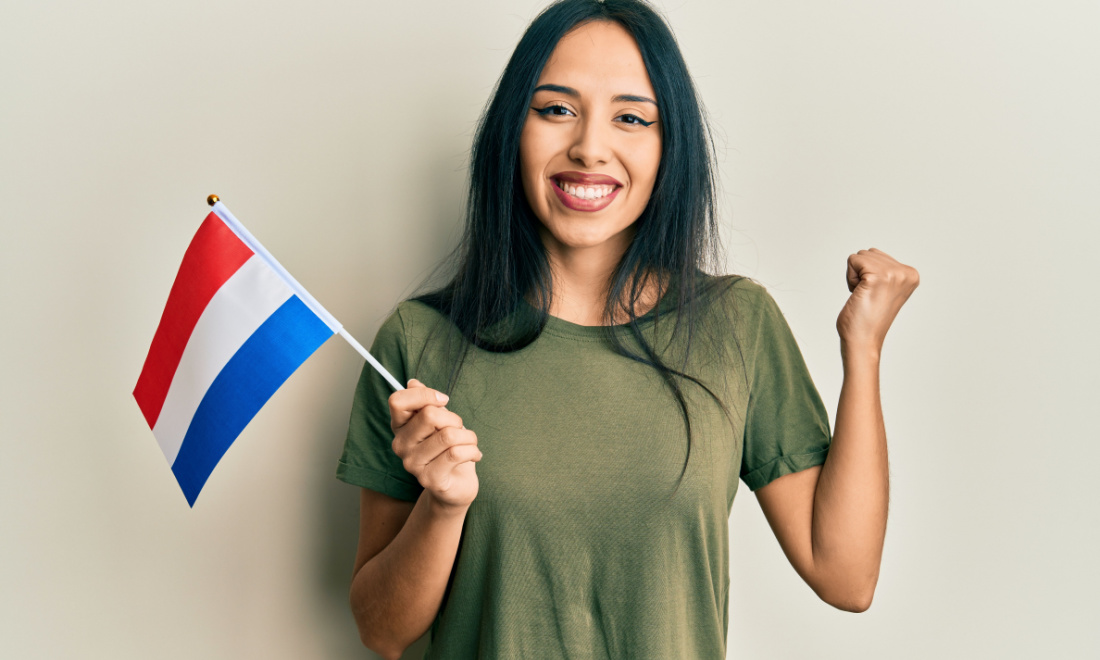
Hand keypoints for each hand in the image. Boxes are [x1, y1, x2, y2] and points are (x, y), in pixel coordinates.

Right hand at [388, 379, 481, 511]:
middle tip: (460, 429)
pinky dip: (473, 450)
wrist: (456, 485)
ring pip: (448, 435)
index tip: (444, 401)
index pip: (398, 401)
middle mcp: (400, 445)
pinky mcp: (429, 479)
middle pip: (430, 415)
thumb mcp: (439, 421)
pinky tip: (475, 455)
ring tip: (471, 443)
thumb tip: (412, 383)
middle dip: (454, 418)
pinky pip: (456, 454)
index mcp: (399, 427)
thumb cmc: (448, 448)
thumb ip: (425, 402)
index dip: (425, 395)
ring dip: (469, 436)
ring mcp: (413, 464)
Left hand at [836, 248, 919, 354]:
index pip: (877, 255)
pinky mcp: (877, 277)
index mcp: (911, 274)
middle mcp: (906, 272)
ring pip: (859, 256)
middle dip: (861, 273)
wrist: (863, 340)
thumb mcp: (884, 288)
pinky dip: (850, 278)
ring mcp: (893, 274)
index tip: (875, 295)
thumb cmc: (868, 318)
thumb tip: (871, 254)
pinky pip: (852, 261)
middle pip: (868, 253)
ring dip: (855, 276)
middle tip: (868, 296)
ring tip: (864, 296)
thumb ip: (885, 270)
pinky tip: (859, 295)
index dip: (868, 274)